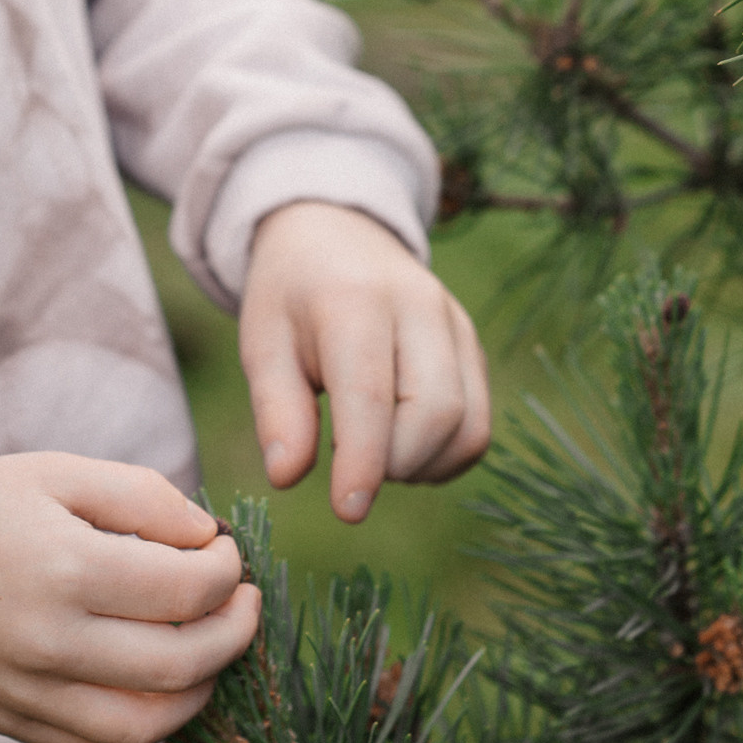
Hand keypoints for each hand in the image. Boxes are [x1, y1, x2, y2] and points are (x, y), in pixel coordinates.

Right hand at [0, 455, 257, 742]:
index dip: (227, 571)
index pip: (188, 590)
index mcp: (65, 568)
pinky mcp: (13, 723)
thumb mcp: (53, 472)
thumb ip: (141, 497)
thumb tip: (209, 539)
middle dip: (235, 633)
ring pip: (150, 724)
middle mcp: (50, 642)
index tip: (225, 553)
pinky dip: (145, 727)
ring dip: (202, 691)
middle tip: (241, 604)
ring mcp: (30, 693)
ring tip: (210, 651)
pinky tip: (157, 687)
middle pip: (184, 663)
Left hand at [240, 201, 489, 525]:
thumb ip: (276, 409)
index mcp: (355, 301)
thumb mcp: (262, 343)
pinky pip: (480, 425)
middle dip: (393, 464)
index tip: (347, 510)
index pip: (371, 395)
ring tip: (372, 454)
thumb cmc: (291, 297)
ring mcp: (456, 324)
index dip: (363, 462)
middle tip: (347, 466)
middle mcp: (420, 307)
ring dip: (421, 465)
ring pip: (468, 425)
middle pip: (435, 413)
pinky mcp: (474, 345)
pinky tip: (403, 449)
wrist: (336, 232)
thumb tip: (287, 477)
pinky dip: (446, 457)